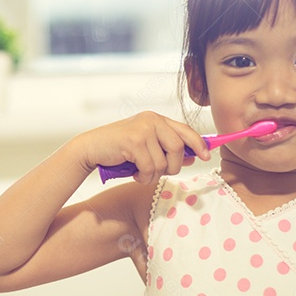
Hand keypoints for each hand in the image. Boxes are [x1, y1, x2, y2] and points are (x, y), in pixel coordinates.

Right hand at [75, 111, 210, 184]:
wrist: (90, 149)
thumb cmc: (118, 150)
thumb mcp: (145, 147)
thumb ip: (166, 149)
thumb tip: (192, 156)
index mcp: (156, 119)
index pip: (185, 130)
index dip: (198, 143)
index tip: (205, 156)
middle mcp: (151, 120)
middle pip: (178, 148)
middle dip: (172, 167)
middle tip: (158, 173)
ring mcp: (143, 129)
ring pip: (163, 162)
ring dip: (153, 175)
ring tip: (140, 173)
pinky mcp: (134, 141)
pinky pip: (149, 167)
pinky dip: (142, 176)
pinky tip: (133, 173)